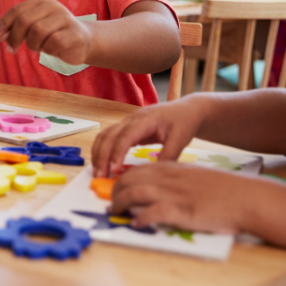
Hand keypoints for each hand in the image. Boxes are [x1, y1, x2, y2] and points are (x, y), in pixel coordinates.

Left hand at [0, 0, 92, 64]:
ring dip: (33, 45)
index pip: (17, 10)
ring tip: (39, 47)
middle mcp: (54, 7)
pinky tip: (52, 50)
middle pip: (25, 21)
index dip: (3, 23)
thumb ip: (11, 30)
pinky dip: (48, 50)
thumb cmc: (52, 35)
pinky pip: (52, 43)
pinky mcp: (74, 33)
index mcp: (42, 2)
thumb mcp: (30, 30)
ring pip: (38, 32)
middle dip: (14, 37)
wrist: (83, 42)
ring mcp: (66, 19)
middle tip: (11, 50)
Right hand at [91, 97, 205, 177]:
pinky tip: (104, 164)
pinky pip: (109, 137)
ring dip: (98, 153)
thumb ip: (168, 156)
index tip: (115, 171)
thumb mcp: (180, 139)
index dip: (117, 153)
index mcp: (145, 119)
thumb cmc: (184, 122)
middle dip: (101, 156)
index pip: (125, 136)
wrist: (186, 110)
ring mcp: (127, 122)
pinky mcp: (127, 128)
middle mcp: (131, 119)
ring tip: (98, 172)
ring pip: (104, 135)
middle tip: (100, 176)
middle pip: (108, 135)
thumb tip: (154, 174)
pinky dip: (103, 150)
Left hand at [110, 163, 256, 233]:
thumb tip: (161, 190)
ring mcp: (174, 194)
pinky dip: (140, 218)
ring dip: (120, 203)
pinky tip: (136, 223)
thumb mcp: (196, 177)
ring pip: (134, 192)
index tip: (116, 188)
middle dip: (115, 190)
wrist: (247, 198)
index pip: (138, 169)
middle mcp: (169, 179)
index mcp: (173, 169)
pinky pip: (152, 213)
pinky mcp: (182, 211)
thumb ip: (178, 180)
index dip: (122, 178)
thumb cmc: (226, 191)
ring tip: (115, 212)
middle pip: (130, 179)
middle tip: (110, 201)